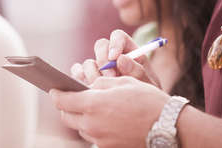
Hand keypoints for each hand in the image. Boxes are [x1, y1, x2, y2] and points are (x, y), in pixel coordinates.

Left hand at [50, 76, 169, 147]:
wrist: (167, 126)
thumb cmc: (147, 100)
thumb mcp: (123, 82)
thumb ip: (100, 84)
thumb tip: (89, 88)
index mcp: (93, 104)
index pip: (63, 101)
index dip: (56, 94)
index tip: (54, 89)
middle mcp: (92, 124)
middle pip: (67, 117)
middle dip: (65, 107)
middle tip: (71, 98)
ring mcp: (100, 139)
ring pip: (79, 128)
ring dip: (79, 118)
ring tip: (90, 108)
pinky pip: (93, 137)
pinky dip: (92, 128)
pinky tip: (103, 120)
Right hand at [71, 29, 160, 86]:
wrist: (142, 111)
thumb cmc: (147, 95)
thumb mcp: (149, 84)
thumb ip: (138, 71)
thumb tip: (121, 60)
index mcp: (128, 50)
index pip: (118, 36)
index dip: (114, 43)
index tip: (114, 57)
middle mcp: (111, 56)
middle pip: (100, 46)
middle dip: (103, 61)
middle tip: (111, 77)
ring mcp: (98, 67)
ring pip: (88, 62)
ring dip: (93, 75)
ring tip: (103, 89)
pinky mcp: (87, 79)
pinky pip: (77, 73)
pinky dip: (80, 79)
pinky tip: (88, 90)